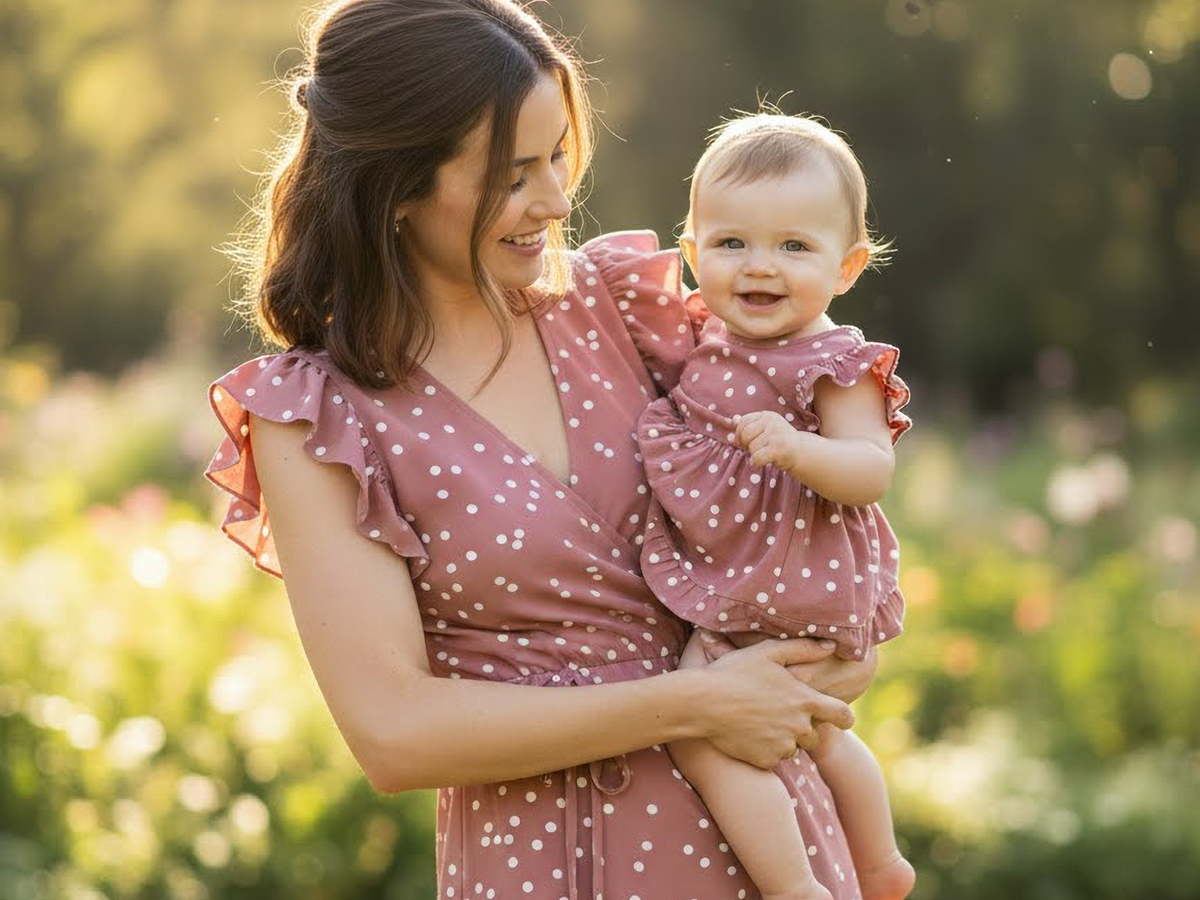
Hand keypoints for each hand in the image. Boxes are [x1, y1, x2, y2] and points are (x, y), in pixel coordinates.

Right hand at [684, 631, 853, 768]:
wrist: (702, 703)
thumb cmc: (734, 672)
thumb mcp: (768, 652)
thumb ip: (803, 649)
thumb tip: (832, 646)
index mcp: (805, 701)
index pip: (843, 716)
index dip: (844, 717)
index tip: (840, 718)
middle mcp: (798, 727)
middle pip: (815, 736)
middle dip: (803, 727)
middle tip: (779, 713)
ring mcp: (781, 746)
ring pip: (792, 748)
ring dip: (783, 739)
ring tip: (760, 721)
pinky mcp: (764, 761)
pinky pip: (772, 759)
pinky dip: (764, 749)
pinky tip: (748, 733)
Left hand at [734, 410, 799, 469]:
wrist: (802, 453)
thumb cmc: (781, 441)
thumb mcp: (765, 430)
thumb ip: (750, 425)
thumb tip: (733, 420)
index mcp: (767, 415)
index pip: (743, 421)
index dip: (740, 434)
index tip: (744, 442)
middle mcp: (771, 421)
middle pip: (745, 434)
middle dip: (746, 445)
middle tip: (757, 450)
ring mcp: (776, 434)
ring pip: (751, 448)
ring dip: (755, 454)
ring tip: (767, 453)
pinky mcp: (778, 448)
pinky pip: (756, 458)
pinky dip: (757, 463)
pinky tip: (766, 462)